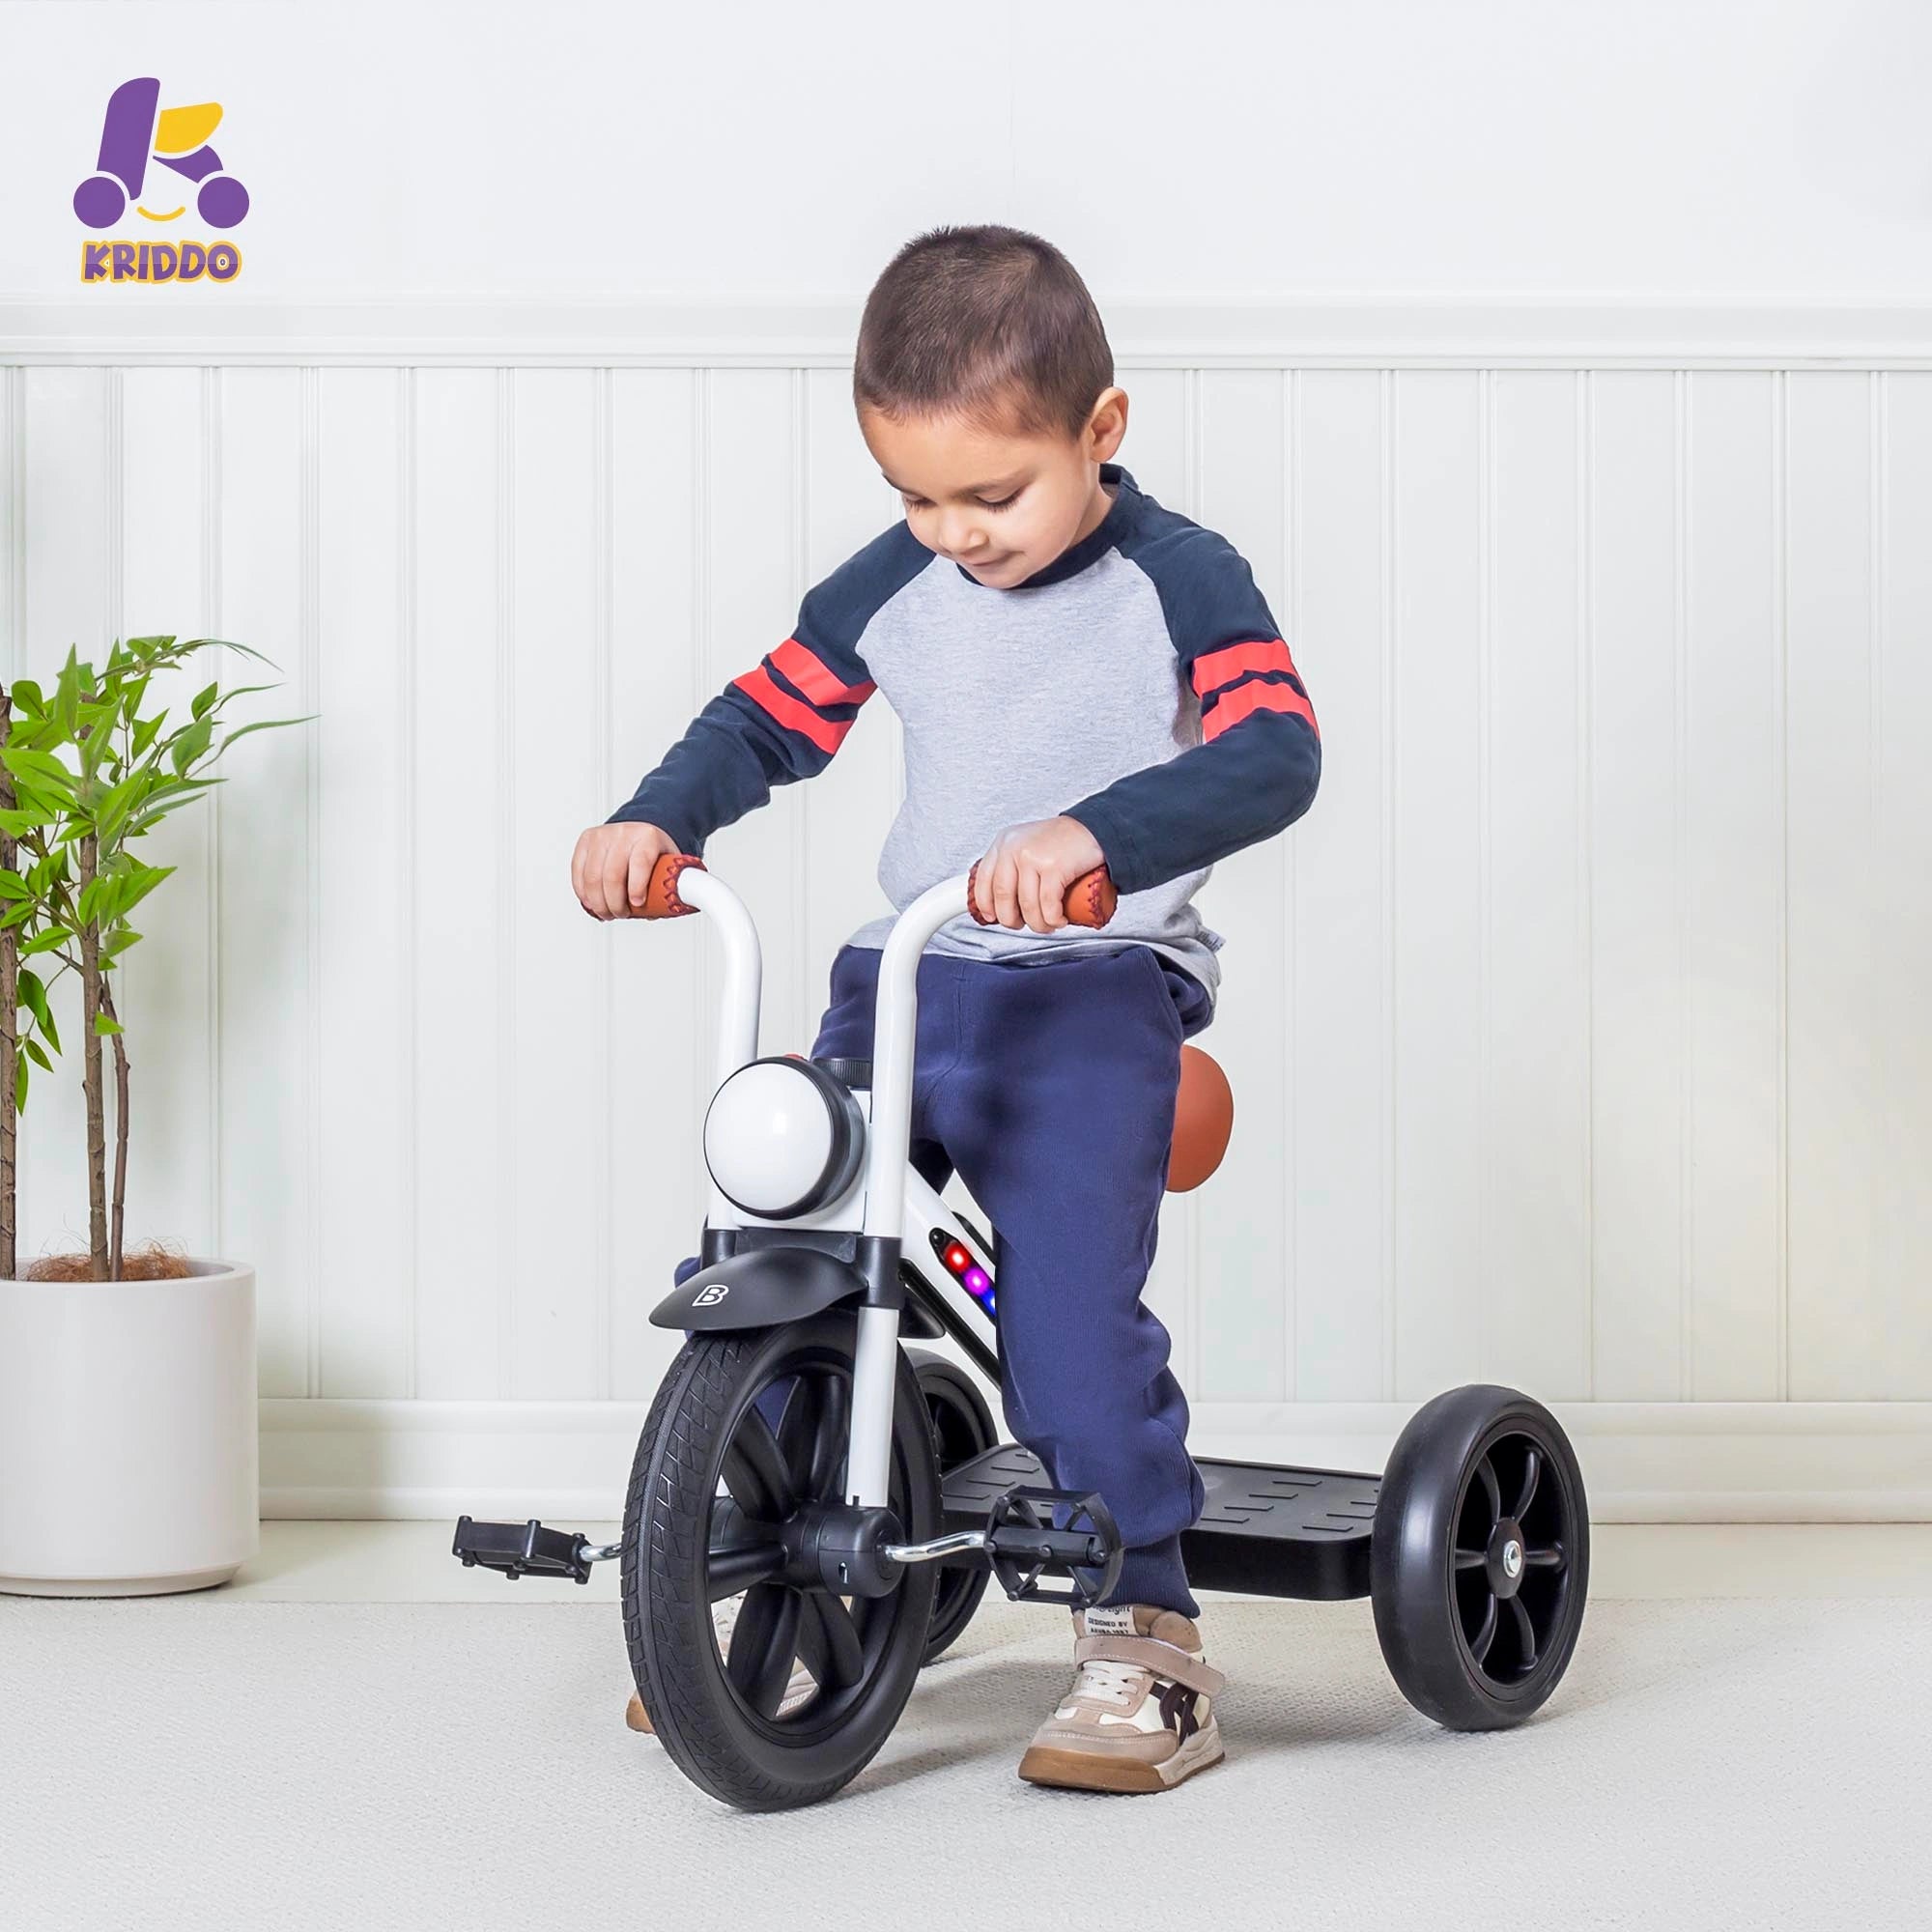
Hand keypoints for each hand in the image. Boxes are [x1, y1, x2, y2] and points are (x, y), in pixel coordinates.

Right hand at [573, 821, 677, 918]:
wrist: (639, 832)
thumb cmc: (654, 851)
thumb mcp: (668, 863)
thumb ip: (667, 885)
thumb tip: (655, 911)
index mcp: (648, 837)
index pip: (640, 862)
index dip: (637, 887)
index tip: (637, 904)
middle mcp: (623, 833)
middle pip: (612, 874)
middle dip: (614, 903)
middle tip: (620, 914)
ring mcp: (602, 835)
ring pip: (592, 876)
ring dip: (597, 902)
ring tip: (606, 913)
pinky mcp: (586, 840)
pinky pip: (578, 871)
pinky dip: (583, 892)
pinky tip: (591, 903)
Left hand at [968, 816, 1106, 931]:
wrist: (1093, 828)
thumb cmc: (1061, 840)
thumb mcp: (1026, 842)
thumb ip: (1010, 861)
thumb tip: (998, 898)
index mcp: (1003, 843)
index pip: (983, 879)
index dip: (985, 904)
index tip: (992, 917)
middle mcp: (1014, 848)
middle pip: (1003, 897)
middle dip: (1011, 920)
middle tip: (1022, 924)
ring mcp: (1033, 857)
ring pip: (1027, 906)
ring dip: (1038, 924)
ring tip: (1047, 925)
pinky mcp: (1054, 867)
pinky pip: (1048, 905)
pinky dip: (1053, 919)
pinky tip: (1059, 921)